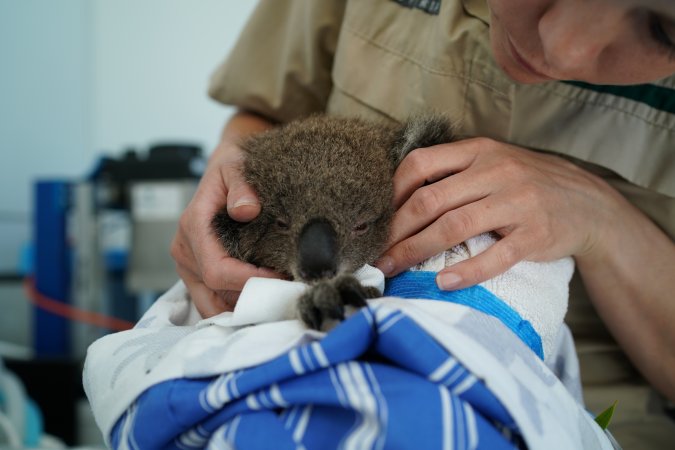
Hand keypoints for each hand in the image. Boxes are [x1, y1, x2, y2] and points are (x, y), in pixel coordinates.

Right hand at [171, 115, 281, 316]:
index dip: (249, 281)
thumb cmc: (232, 167)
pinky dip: (236, 304)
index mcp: (193, 226)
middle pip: (213, 294)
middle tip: (282, 297)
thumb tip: (245, 209)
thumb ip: (242, 186)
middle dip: (248, 301)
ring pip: (211, 304)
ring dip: (242, 308)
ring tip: (274, 301)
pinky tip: (261, 299)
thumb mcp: (237, 166)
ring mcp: (188, 264)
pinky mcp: (196, 271)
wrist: (224, 167)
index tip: (279, 279)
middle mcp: (185, 249)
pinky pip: (213, 298)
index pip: (218, 271)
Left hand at [376, 137, 616, 289]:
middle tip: (373, 254)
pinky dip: (466, 272)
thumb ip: (452, 173)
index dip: (391, 191)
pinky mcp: (535, 235)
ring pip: (455, 227)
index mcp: (479, 151)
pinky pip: (495, 256)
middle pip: (431, 200)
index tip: (374, 218)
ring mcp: (517, 202)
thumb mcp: (492, 164)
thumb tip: (397, 199)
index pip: (421, 163)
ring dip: (416, 251)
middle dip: (396, 231)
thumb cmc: (526, 184)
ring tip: (392, 269)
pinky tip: (442, 283)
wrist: (588, 202)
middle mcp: (496, 171)